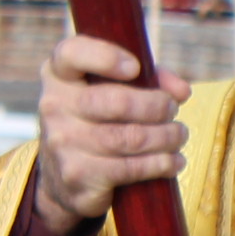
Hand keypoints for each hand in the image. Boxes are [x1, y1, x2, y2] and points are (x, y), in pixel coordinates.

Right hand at [34, 34, 190, 228]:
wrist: (65, 180)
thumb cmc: (99, 123)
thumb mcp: (115, 92)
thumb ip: (148, 79)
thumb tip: (180, 90)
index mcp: (59, 76)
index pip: (71, 54)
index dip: (105, 56)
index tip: (135, 67)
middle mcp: (54, 106)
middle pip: (118, 102)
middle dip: (158, 106)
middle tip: (172, 110)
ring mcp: (62, 142)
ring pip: (130, 138)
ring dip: (167, 137)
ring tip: (179, 135)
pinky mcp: (77, 175)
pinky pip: (131, 167)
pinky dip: (162, 163)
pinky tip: (173, 161)